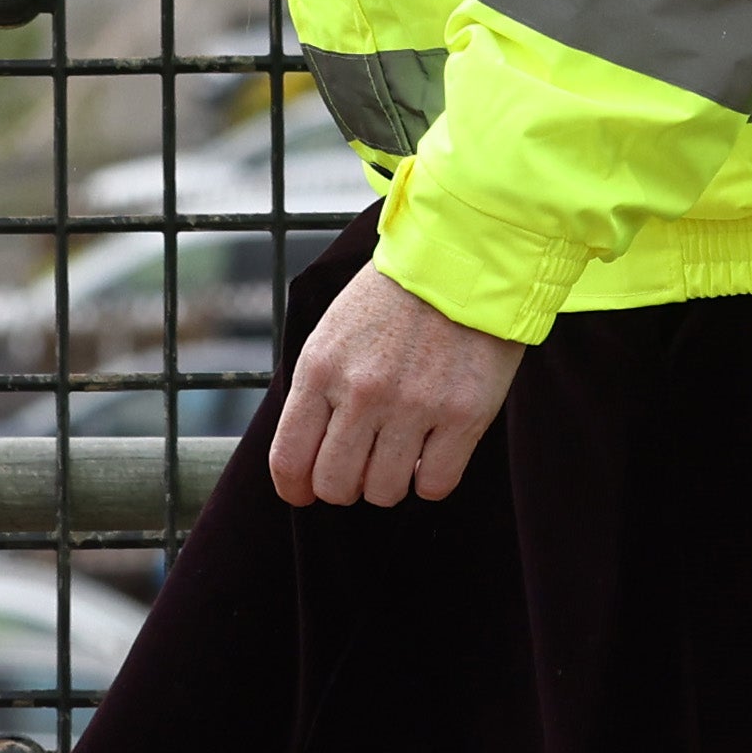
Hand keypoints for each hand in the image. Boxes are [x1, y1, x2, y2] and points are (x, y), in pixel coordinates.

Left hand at [270, 263, 526, 508]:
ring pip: (384, 492)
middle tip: (360, 467)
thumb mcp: (332, 333)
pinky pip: (435, 485)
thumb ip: (316, 390)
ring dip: (388, 482)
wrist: (461, 260)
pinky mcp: (462, 415)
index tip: (305, 492)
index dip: (294, 488)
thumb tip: (307, 453)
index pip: (289, 458)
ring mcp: (413, 406)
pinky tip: (431, 454)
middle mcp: (361, 392)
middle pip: (335, 485)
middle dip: (343, 486)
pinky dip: (430, 481)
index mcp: (319, 369)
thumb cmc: (392, 298)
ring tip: (399, 453)